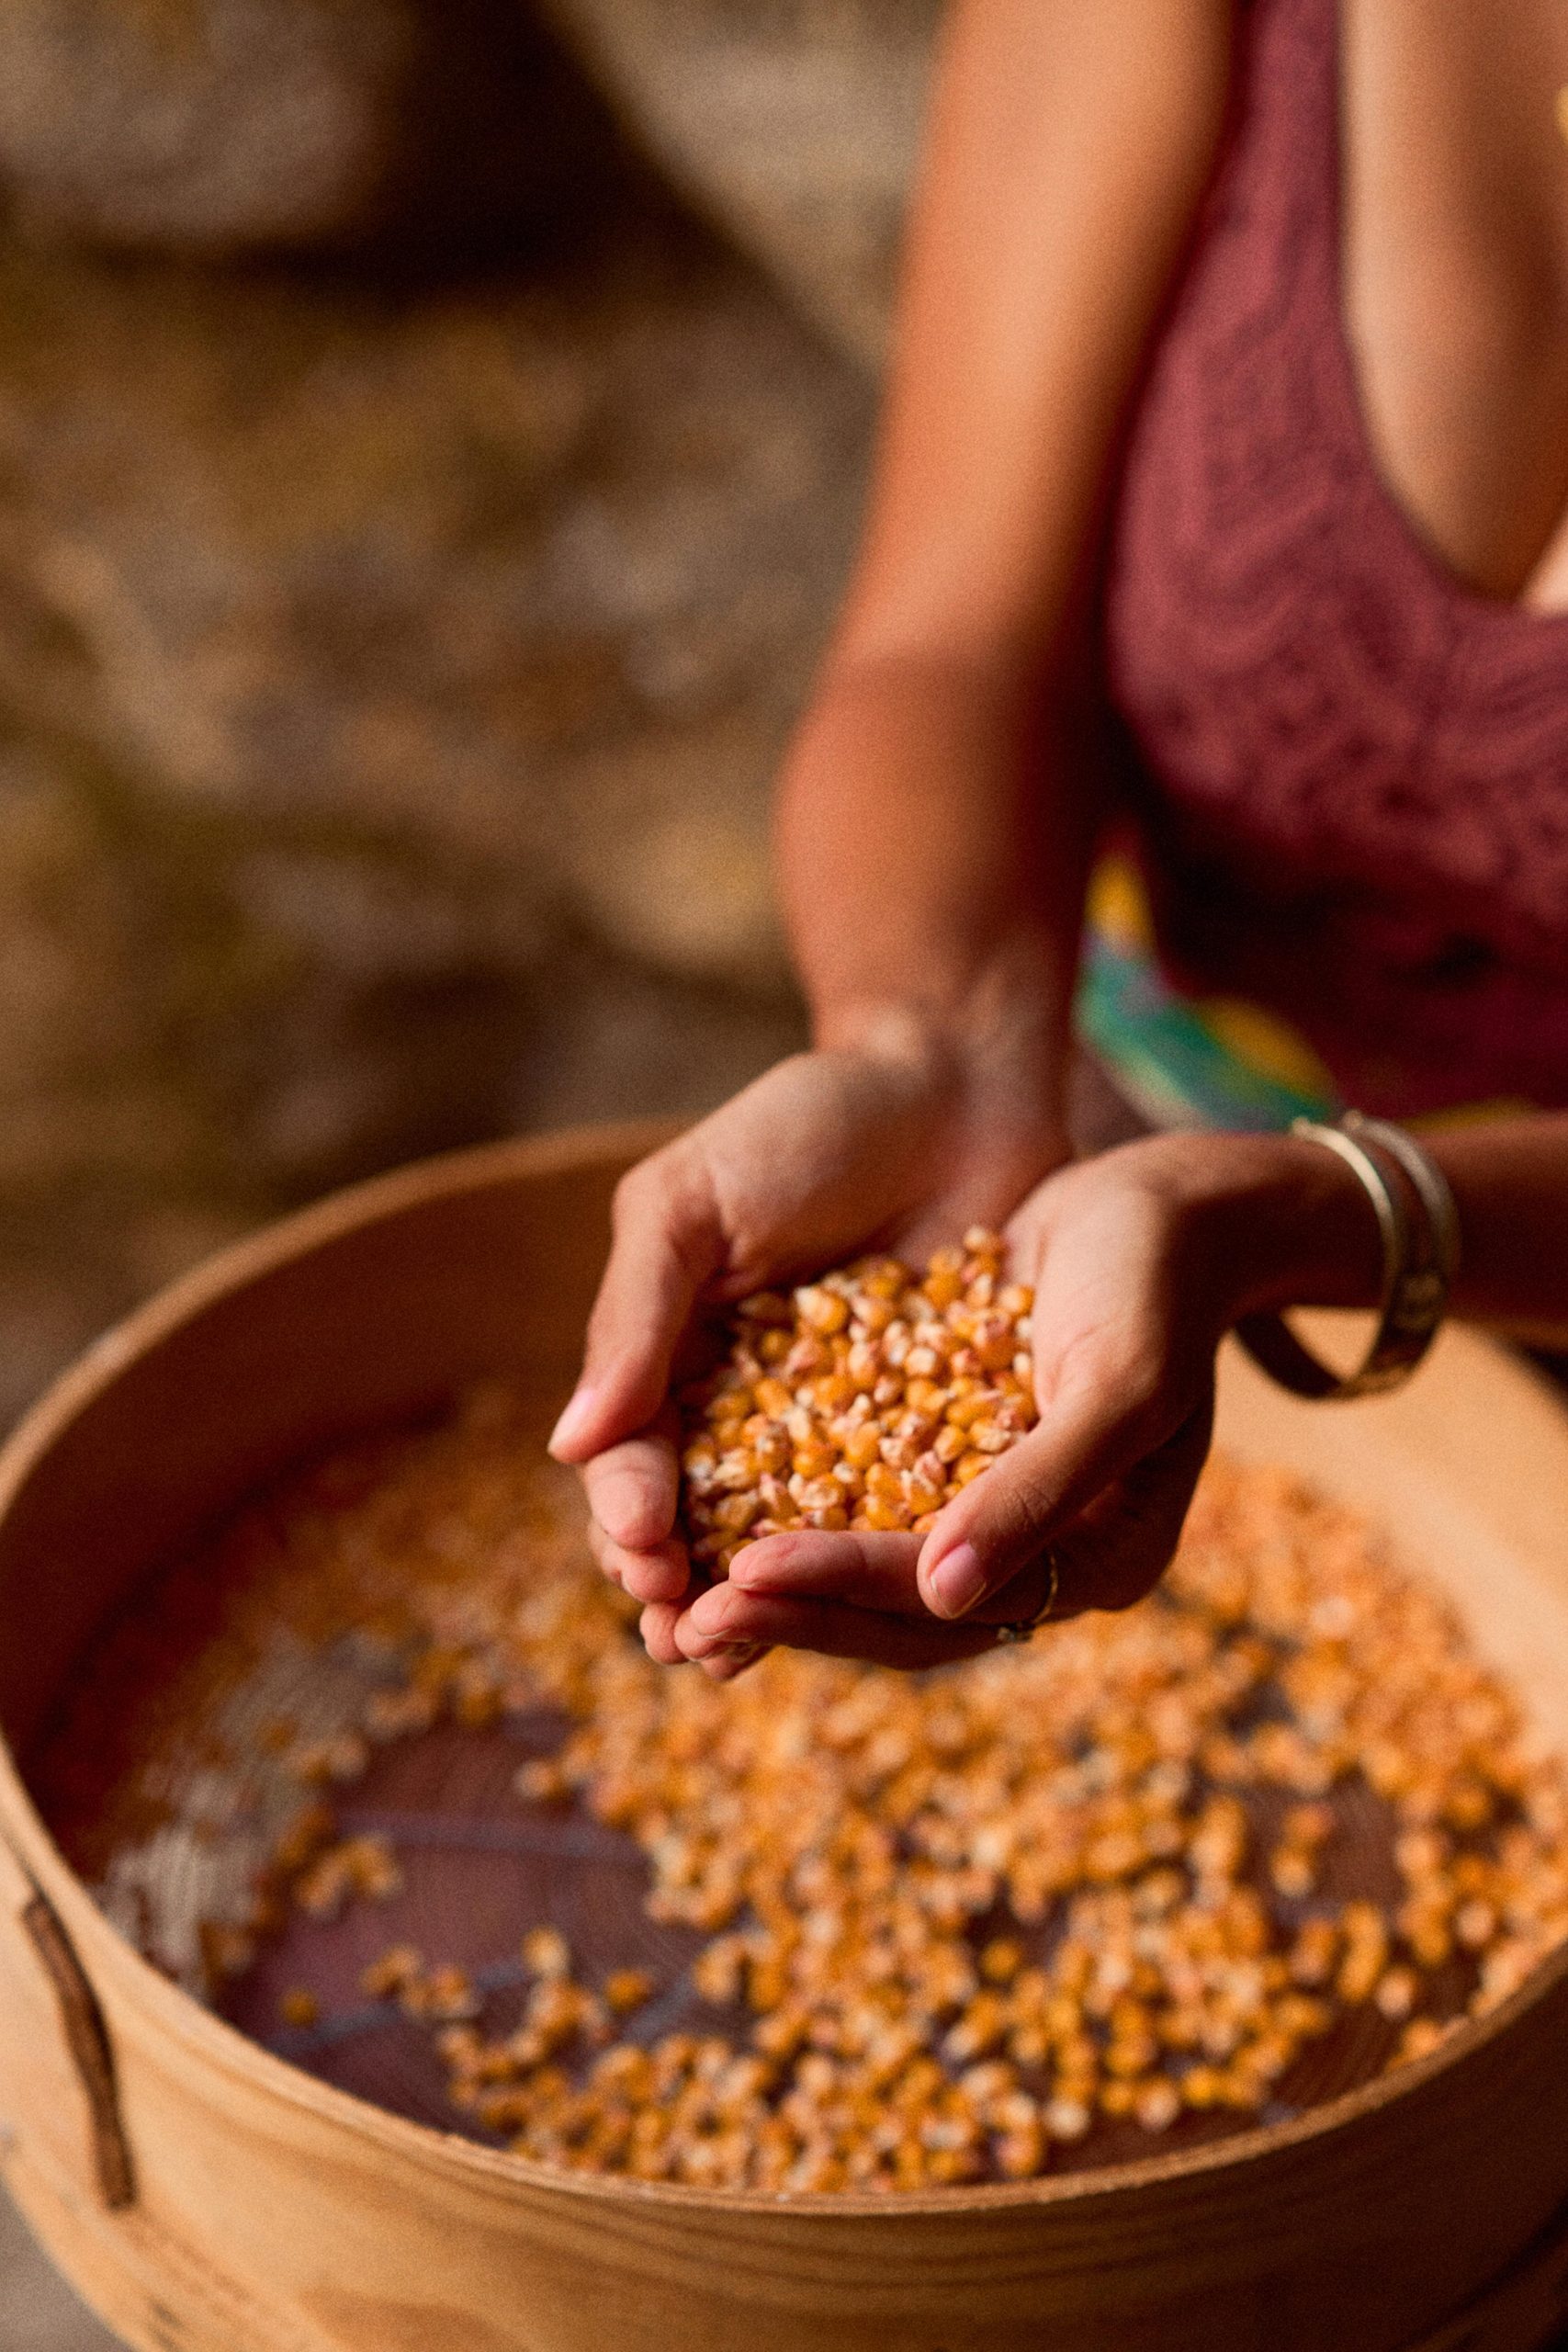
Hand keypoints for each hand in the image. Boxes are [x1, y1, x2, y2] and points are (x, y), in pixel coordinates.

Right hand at [547, 1017, 1068, 1662]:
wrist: (950, 1082)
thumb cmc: (804, 1124)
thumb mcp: (692, 1202)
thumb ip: (635, 1317)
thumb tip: (570, 1449)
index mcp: (670, 1365)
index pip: (631, 1463)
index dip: (628, 1516)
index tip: (642, 1552)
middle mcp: (747, 1416)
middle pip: (699, 1527)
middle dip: (680, 1589)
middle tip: (682, 1633)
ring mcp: (843, 1436)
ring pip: (788, 1545)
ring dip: (762, 1606)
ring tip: (747, 1653)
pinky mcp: (937, 1439)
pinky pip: (897, 1517)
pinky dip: (872, 1567)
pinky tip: (869, 1612)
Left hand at [672, 1130, 1382, 1673]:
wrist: (1166, 1201)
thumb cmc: (1157, 1281)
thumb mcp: (1118, 1383)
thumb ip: (1038, 1491)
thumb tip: (945, 1594)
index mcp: (1107, 1558)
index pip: (955, 1602)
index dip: (846, 1589)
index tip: (745, 1573)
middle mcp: (1051, 1554)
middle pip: (905, 1614)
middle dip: (795, 1613)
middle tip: (684, 1620)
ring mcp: (1001, 1510)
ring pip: (875, 1573)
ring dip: (784, 1583)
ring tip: (677, 1594)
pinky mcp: (955, 1459)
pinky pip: (865, 1504)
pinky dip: (795, 1512)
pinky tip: (711, 1507)